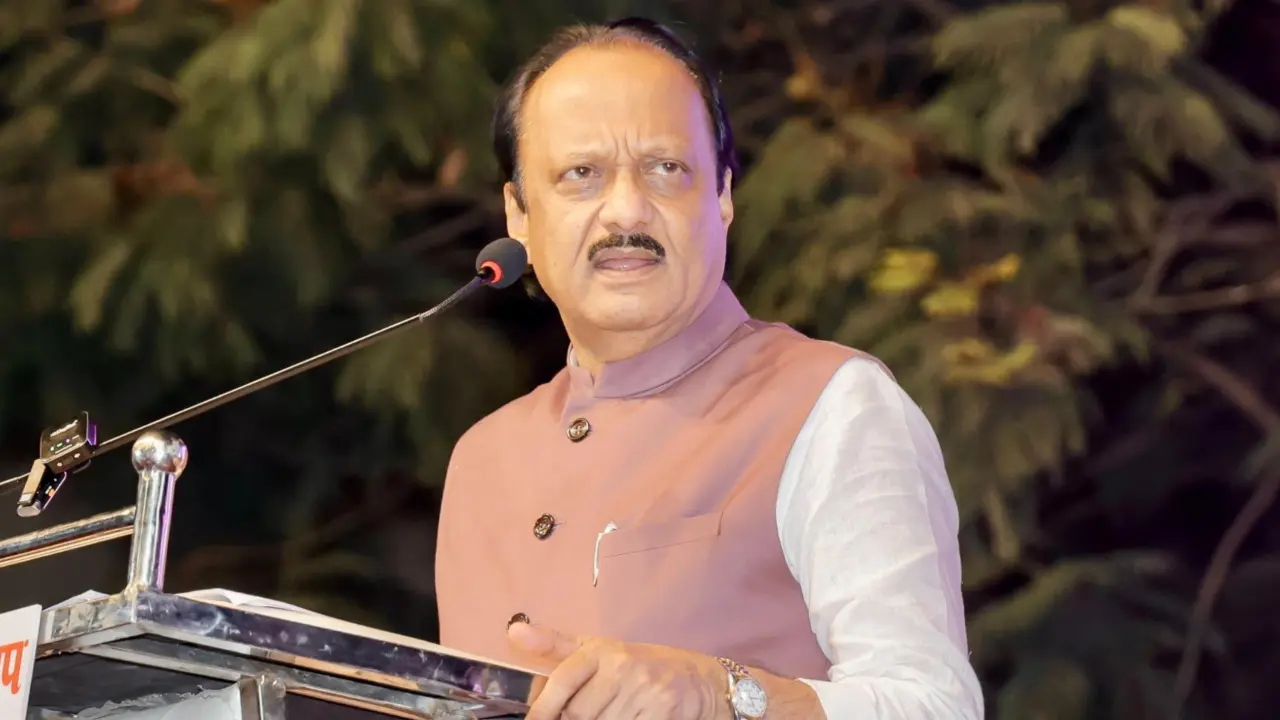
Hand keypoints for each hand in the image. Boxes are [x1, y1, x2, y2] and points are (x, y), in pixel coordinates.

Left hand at [508, 621, 730, 719]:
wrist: (701, 682)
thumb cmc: (641, 668)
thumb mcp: (600, 651)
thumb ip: (556, 645)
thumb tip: (515, 632)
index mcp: (605, 650)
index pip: (564, 678)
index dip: (543, 707)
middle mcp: (626, 667)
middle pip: (579, 714)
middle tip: (588, 715)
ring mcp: (648, 693)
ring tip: (613, 715)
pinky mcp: (664, 715)